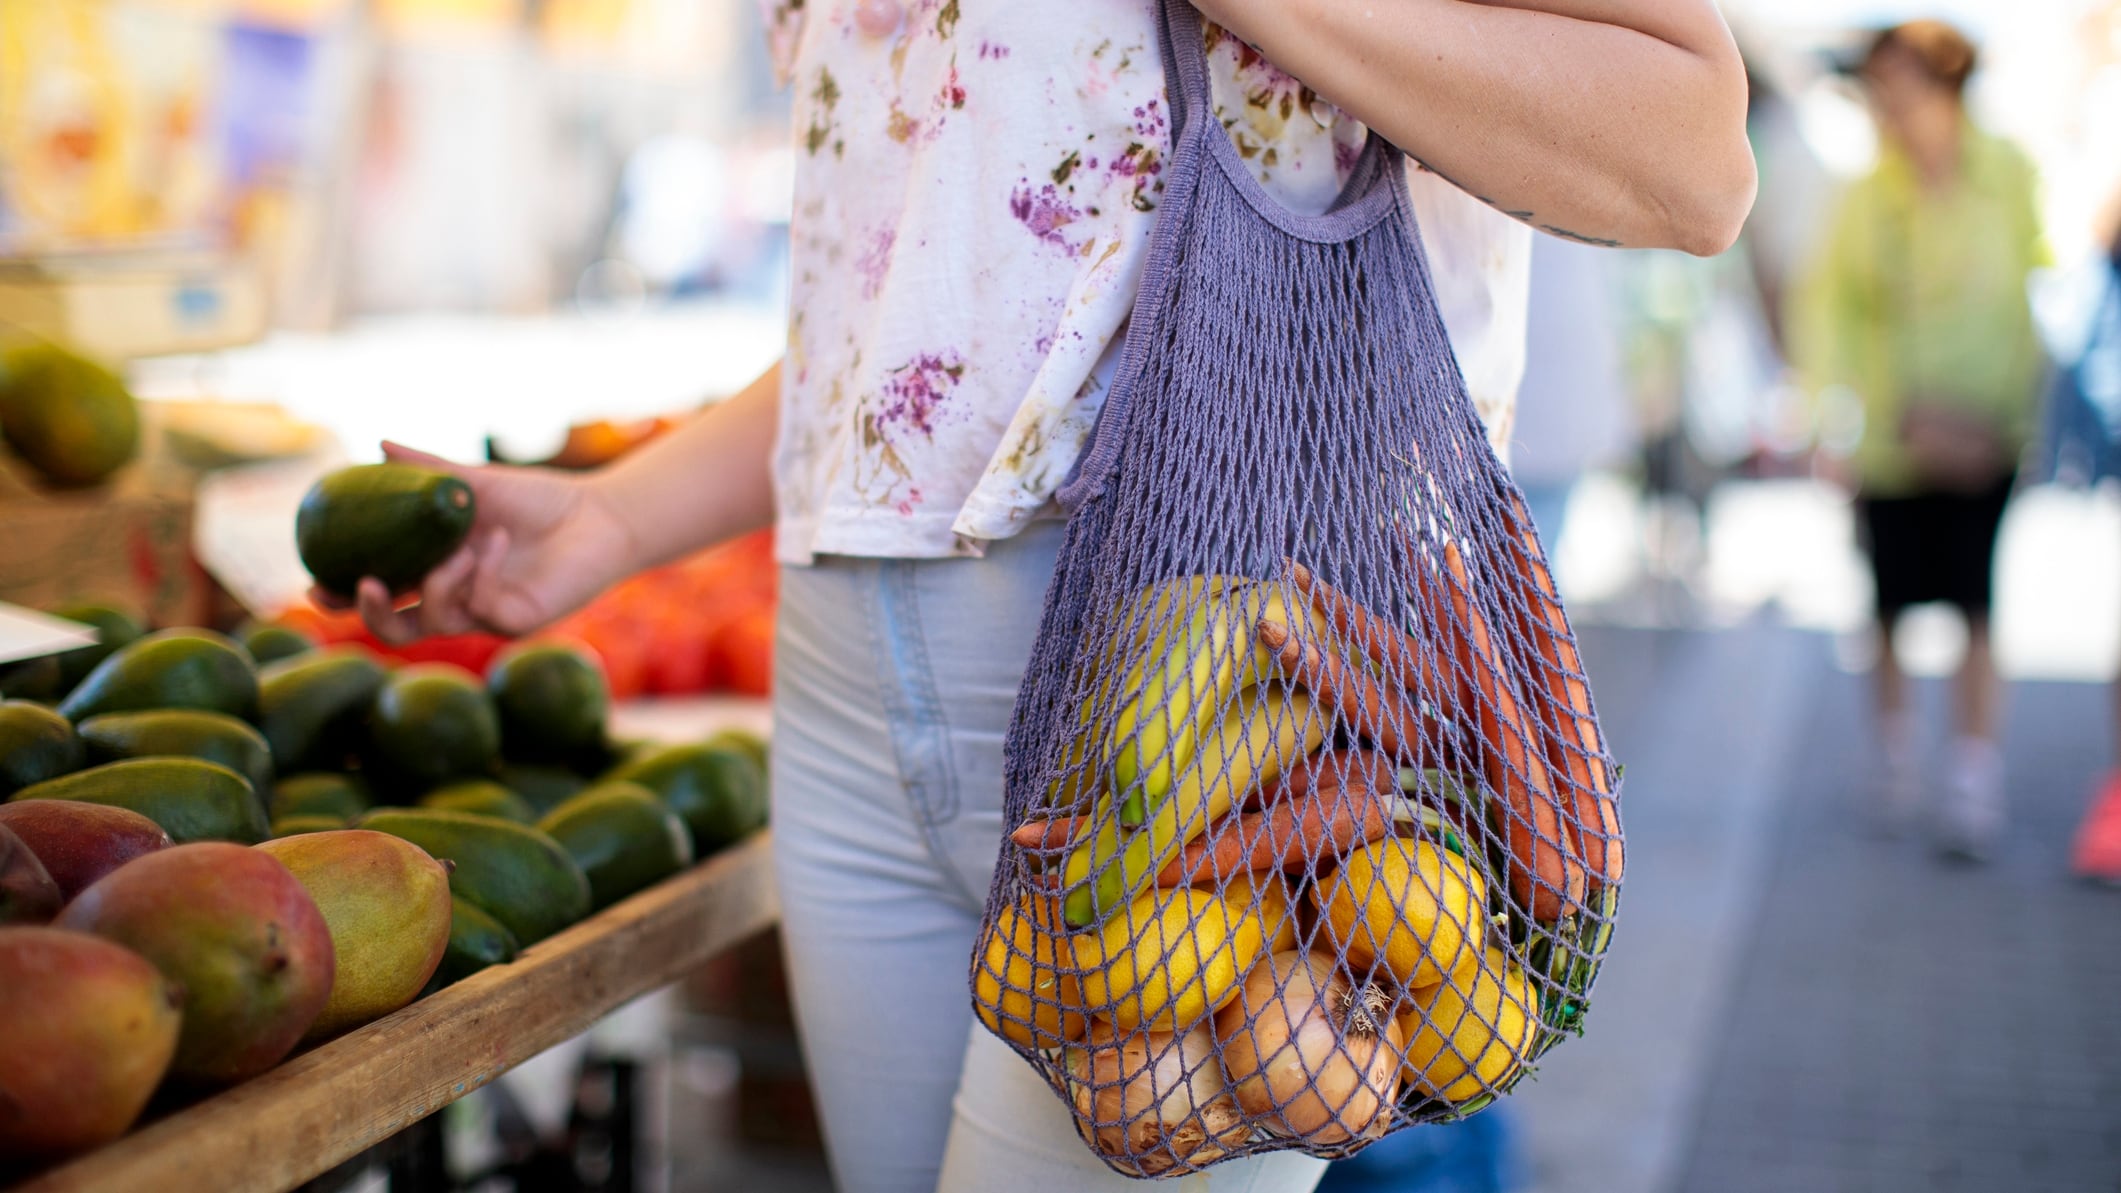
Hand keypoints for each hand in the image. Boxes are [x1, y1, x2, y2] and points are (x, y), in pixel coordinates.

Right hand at [311, 443, 639, 644]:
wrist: (598, 514)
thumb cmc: (538, 500)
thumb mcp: (475, 482)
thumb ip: (427, 468)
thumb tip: (380, 443)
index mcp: (436, 569)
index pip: (380, 593)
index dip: (343, 594)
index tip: (315, 579)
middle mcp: (456, 598)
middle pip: (397, 627)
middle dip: (370, 613)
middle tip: (360, 585)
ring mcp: (485, 614)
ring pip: (434, 622)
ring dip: (438, 583)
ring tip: (459, 550)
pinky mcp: (516, 621)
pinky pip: (481, 607)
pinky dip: (481, 572)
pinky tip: (496, 542)